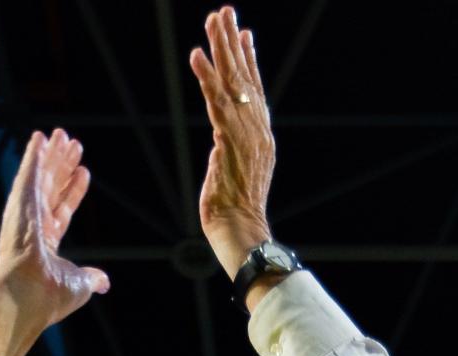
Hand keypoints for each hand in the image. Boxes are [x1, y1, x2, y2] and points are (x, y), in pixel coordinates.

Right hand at [0, 129, 107, 355]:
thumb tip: (104, 282)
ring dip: (51, 155)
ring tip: (61, 134)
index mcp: (45, 243)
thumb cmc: (49, 297)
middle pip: (52, 188)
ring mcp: (25, 213)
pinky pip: (29, 174)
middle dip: (62, 166)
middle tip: (73, 144)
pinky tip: (41, 138)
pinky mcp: (20, 204)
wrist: (27, 296)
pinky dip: (34, 155)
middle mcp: (34, 225)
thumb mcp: (79, 285)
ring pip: (41, 177)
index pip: (62, 209)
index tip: (83, 172)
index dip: (74, 190)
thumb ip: (90, 278)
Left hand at [189, 6, 274, 278]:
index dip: (250, 60)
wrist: (241, 232)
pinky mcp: (229, 139)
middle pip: (245, 77)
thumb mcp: (235, 173)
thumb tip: (223, 141)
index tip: (245, 33)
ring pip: (233, 82)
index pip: (254, 90)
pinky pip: (216, 101)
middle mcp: (257, 129)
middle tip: (225, 11)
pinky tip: (197, 55)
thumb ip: (232, 150)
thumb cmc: (234, 213)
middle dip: (234, 42)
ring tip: (213, 20)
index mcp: (260, 136)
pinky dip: (207, 76)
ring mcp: (246, 133)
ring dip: (221, 49)